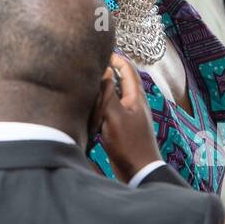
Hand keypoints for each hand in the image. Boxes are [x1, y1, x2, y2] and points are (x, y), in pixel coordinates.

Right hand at [100, 53, 160, 182]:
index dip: (114, 57)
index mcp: (135, 96)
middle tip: (88, 66)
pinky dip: (100, 105)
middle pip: (120, 79)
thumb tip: (102, 69)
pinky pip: (110, 110)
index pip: (127, 68)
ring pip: (113, 95)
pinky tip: (89, 110)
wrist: (139, 172)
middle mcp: (134, 103)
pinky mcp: (122, 127)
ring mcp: (129, 115)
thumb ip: (108, 93)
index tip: (98, 52)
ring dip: (101, 89)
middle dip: (105, 71)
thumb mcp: (115, 116)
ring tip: (85, 85)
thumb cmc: (129, 144)